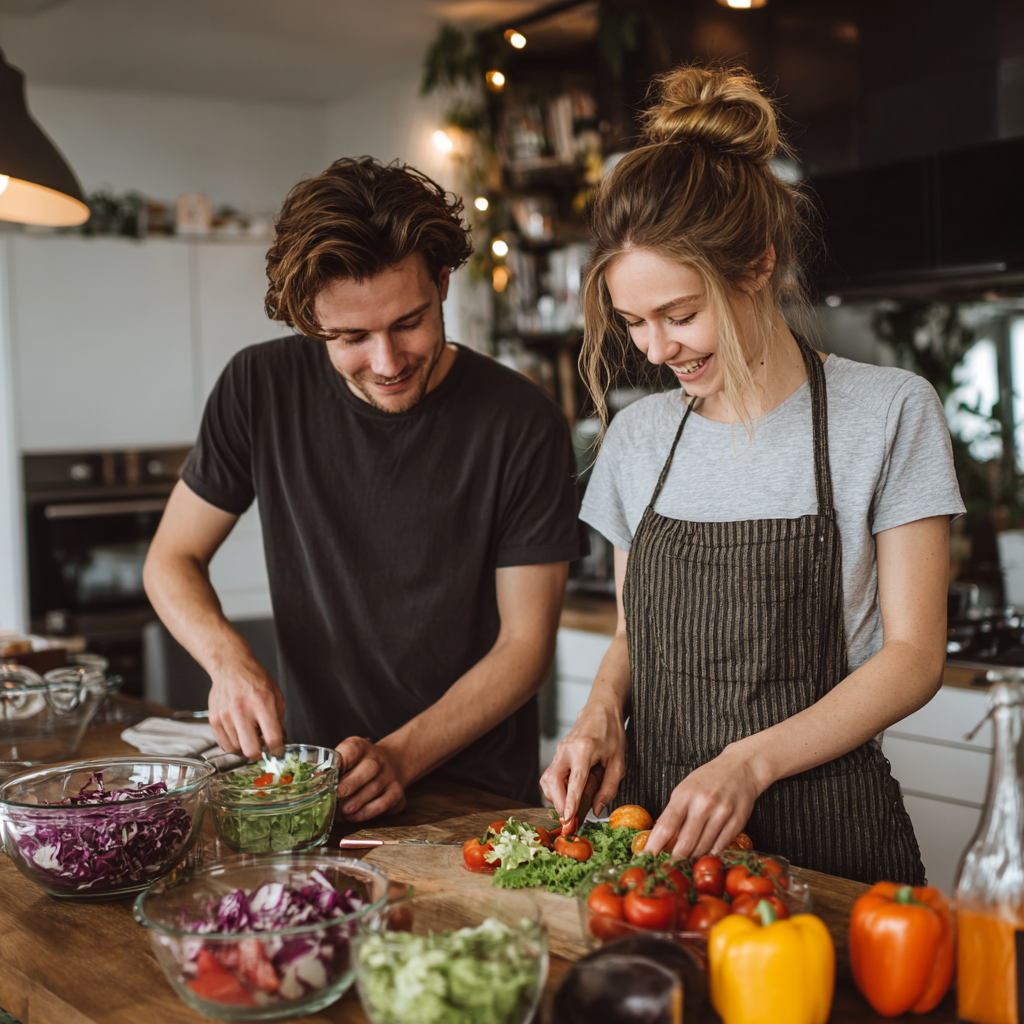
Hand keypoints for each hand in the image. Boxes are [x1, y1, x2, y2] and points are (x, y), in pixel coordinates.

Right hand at [207, 653, 285, 760]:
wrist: (231, 668)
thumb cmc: (255, 681)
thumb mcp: (276, 696)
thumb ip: (279, 721)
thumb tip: (280, 743)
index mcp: (262, 703)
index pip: (273, 738)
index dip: (278, 750)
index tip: (278, 752)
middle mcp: (242, 710)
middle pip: (251, 750)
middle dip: (259, 755)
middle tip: (262, 748)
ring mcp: (226, 716)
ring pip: (237, 749)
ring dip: (245, 746)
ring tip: (249, 732)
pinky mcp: (214, 720)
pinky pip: (224, 745)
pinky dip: (233, 744)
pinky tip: (239, 733)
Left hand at [335, 737, 406, 820]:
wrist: (390, 766)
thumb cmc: (358, 767)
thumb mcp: (346, 761)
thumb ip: (332, 770)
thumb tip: (315, 782)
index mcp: (361, 747)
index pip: (353, 748)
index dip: (343, 758)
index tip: (334, 768)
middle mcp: (378, 759)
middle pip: (369, 768)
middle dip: (353, 782)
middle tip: (340, 793)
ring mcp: (390, 776)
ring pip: (376, 788)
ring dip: (358, 801)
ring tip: (344, 810)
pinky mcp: (397, 793)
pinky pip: (384, 804)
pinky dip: (367, 812)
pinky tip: (354, 816)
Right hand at [540, 698, 625, 826]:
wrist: (600, 711)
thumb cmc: (611, 733)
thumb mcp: (618, 761)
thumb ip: (609, 788)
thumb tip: (597, 809)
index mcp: (584, 750)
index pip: (574, 780)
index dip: (570, 801)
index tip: (568, 817)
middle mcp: (567, 750)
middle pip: (553, 781)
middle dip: (558, 803)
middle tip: (570, 818)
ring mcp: (559, 751)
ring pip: (547, 780)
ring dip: (555, 797)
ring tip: (570, 807)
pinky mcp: (557, 754)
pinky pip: (550, 776)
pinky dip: (555, 789)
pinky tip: (567, 794)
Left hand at [644, 744, 767, 860]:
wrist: (740, 767)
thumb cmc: (708, 779)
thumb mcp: (684, 790)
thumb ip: (674, 813)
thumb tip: (661, 840)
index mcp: (684, 795)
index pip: (666, 826)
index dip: (655, 845)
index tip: (646, 859)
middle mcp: (703, 804)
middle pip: (685, 842)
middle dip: (675, 859)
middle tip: (668, 869)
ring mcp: (722, 813)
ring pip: (703, 847)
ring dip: (693, 858)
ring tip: (687, 861)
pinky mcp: (737, 821)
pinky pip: (721, 846)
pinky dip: (711, 853)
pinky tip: (706, 852)